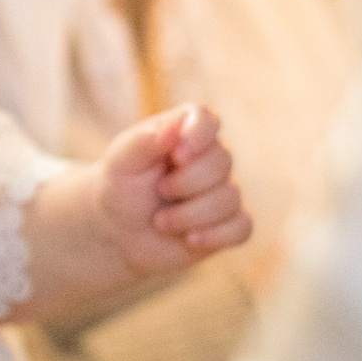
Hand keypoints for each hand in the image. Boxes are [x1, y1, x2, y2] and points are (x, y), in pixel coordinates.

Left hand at [99, 104, 250, 273]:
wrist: (119, 231)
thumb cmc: (120, 187)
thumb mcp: (120, 162)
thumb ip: (144, 142)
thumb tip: (175, 130)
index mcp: (183, 132)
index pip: (207, 120)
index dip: (199, 135)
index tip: (177, 156)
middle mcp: (208, 157)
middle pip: (222, 160)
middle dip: (187, 183)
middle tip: (160, 191)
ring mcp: (221, 190)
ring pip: (230, 198)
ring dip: (191, 215)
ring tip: (161, 222)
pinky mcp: (228, 223)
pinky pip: (242, 227)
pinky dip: (216, 236)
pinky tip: (190, 240)